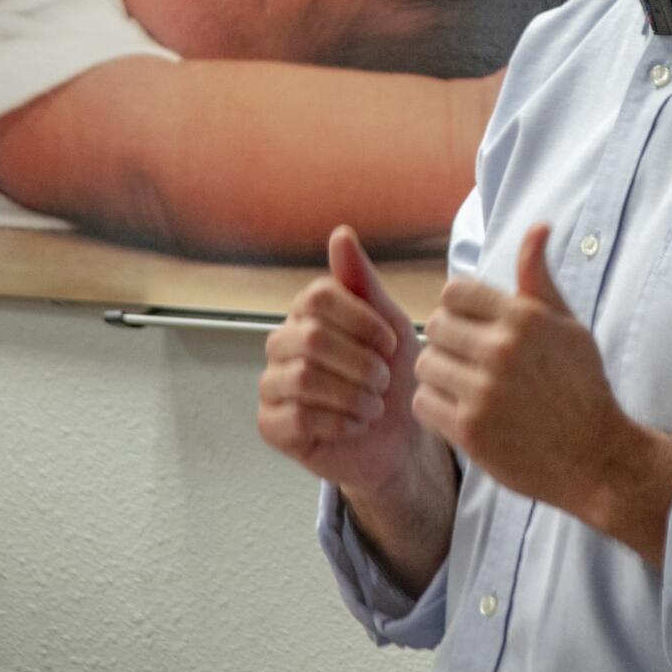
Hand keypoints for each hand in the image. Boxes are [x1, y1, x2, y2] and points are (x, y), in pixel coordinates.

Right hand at [258, 225, 421, 498]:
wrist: (400, 439)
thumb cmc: (394, 377)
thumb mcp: (390, 324)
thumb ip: (363, 282)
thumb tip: (340, 233)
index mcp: (306, 313)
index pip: (319, 296)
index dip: (362, 320)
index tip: (390, 344)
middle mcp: (281, 343)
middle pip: (312, 338)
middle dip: (360, 363)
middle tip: (383, 380)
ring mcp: (271, 384)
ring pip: (305, 378)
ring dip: (353, 395)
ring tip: (374, 404)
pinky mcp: (271, 425)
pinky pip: (297, 418)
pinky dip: (339, 423)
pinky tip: (356, 425)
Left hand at [415, 224, 628, 513]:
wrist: (596, 456)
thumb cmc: (581, 386)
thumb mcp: (567, 326)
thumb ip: (539, 278)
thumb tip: (538, 226)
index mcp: (524, 317)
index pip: (454, 291)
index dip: (459, 308)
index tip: (473, 328)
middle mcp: (501, 349)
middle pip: (434, 326)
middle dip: (447, 341)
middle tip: (467, 360)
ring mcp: (483, 391)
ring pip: (425, 365)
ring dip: (439, 375)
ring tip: (464, 386)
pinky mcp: (470, 430)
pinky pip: (424, 403)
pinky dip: (436, 407)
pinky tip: (461, 411)